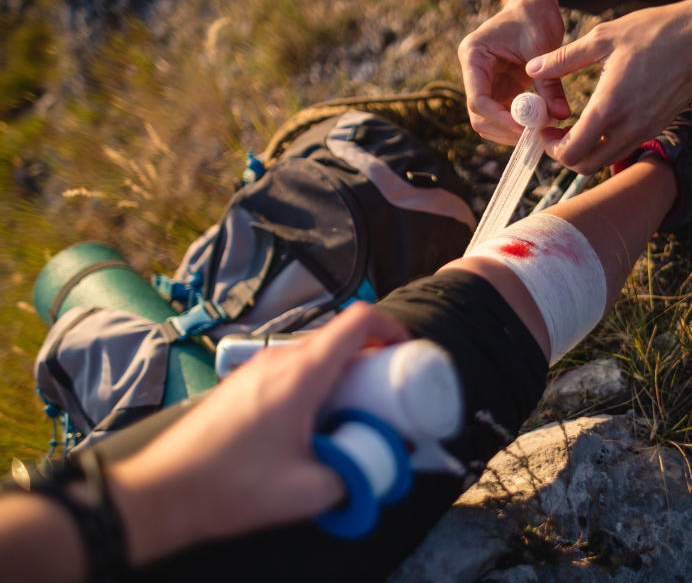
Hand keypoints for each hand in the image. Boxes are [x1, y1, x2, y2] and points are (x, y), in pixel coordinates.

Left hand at [107, 303, 408, 565]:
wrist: (161, 493)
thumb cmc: (227, 488)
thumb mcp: (307, 492)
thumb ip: (357, 476)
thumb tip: (383, 463)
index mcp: (300, 377)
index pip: (357, 322)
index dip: (391, 327)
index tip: (407, 351)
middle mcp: (278, 363)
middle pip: (339, 337)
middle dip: (372, 357)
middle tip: (388, 391)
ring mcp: (256, 371)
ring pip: (315, 353)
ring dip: (343, 372)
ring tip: (355, 409)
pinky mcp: (243, 386)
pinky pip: (292, 369)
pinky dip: (316, 382)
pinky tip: (316, 421)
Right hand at [458, 0, 569, 144]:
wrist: (534, 5)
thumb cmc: (534, 17)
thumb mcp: (542, 46)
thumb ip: (549, 83)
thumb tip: (560, 116)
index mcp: (473, 56)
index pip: (478, 99)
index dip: (499, 118)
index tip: (525, 128)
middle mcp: (474, 73)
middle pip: (479, 116)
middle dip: (504, 129)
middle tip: (533, 136)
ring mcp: (485, 83)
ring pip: (489, 121)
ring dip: (510, 131)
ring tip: (539, 132)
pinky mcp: (499, 90)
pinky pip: (504, 116)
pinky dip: (519, 125)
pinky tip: (539, 126)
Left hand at [526, 0, 691, 173]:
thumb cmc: (654, 32)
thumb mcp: (602, 38)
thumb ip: (563, 58)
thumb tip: (532, 68)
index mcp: (610, 108)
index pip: (571, 153)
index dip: (549, 147)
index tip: (542, 129)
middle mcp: (628, 128)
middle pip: (584, 167)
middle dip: (563, 155)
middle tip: (553, 132)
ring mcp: (645, 130)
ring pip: (604, 161)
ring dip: (584, 152)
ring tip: (572, 126)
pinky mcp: (656, 126)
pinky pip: (623, 149)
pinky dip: (604, 145)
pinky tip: (597, 119)